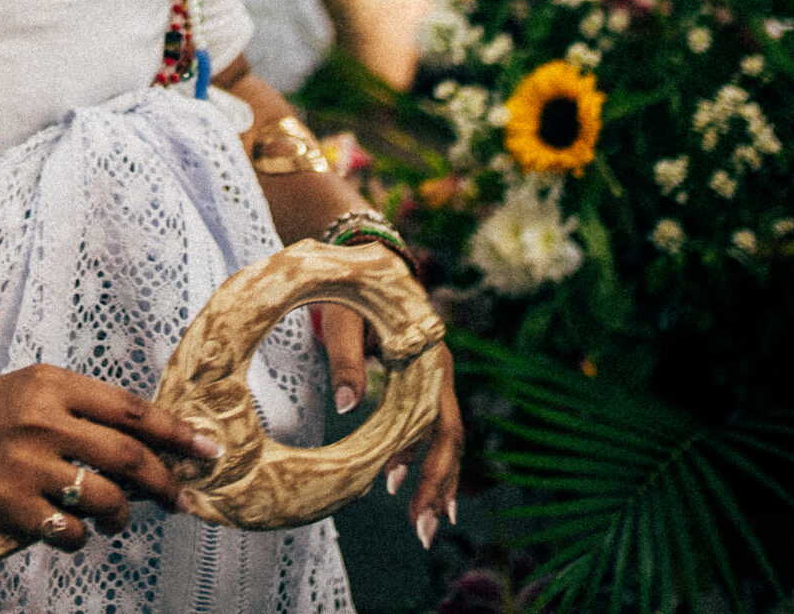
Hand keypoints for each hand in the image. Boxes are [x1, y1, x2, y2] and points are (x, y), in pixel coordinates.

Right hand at [0, 366, 221, 550]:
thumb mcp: (33, 392)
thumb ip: (86, 411)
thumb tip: (151, 443)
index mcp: (55, 384)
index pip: (133, 410)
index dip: (177, 433)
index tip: (208, 450)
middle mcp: (43, 420)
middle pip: (130, 456)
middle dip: (165, 483)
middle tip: (180, 500)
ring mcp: (25, 464)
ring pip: (106, 498)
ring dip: (122, 517)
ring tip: (116, 521)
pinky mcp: (8, 504)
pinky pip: (69, 532)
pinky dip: (81, 539)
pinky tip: (72, 532)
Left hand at [314, 298, 464, 548]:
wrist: (374, 260)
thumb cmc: (356, 289)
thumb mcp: (344, 320)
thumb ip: (346, 360)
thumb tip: (346, 406)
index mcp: (428, 361)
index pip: (436, 425)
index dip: (425, 465)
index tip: (406, 497)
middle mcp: (439, 374)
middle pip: (449, 440)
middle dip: (439, 488)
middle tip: (425, 532)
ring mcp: (434, 380)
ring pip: (445, 438)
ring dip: (436, 480)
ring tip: (425, 522)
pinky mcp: (423, 384)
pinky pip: (432, 427)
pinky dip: (423, 458)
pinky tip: (406, 483)